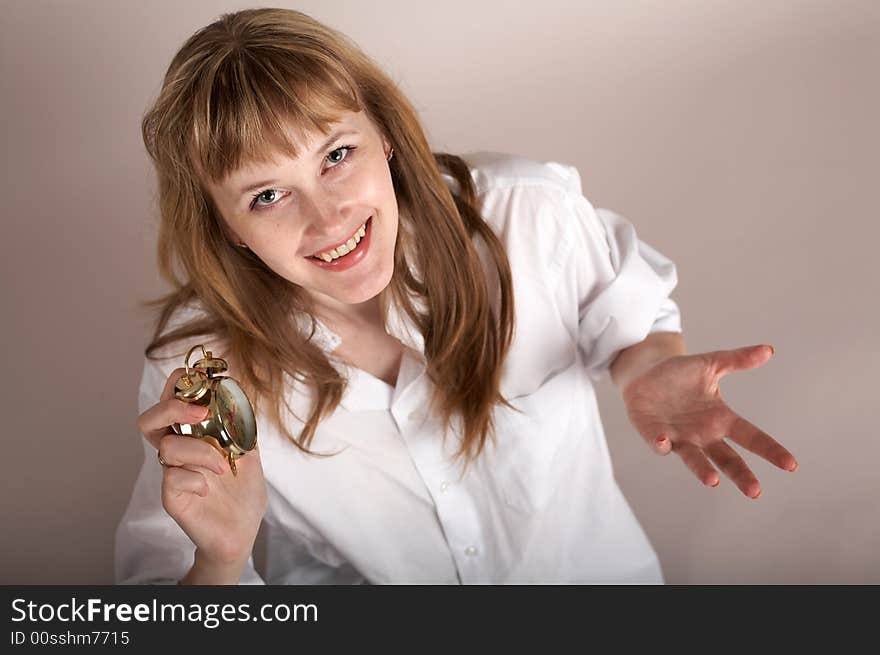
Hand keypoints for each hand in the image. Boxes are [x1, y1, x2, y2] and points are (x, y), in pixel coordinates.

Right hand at [136, 367, 267, 567]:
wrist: (243, 531)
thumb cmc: (243, 491)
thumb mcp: (249, 450)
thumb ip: (241, 423)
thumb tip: (236, 392)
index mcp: (192, 434)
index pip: (172, 400)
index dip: (180, 384)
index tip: (209, 383)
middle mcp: (177, 450)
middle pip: (149, 419)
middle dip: (173, 408)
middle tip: (201, 415)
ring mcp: (171, 473)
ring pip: (168, 447)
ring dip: (201, 452)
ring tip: (224, 467)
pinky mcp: (171, 497)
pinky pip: (173, 478)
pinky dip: (198, 479)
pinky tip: (210, 489)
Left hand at [620, 344, 797, 497]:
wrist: (645, 373)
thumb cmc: (680, 373)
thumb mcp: (711, 364)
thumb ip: (738, 359)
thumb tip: (769, 349)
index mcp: (721, 419)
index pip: (751, 436)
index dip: (770, 449)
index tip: (791, 464)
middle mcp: (702, 434)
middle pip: (726, 459)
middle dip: (740, 474)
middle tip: (755, 491)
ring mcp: (678, 437)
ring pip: (694, 459)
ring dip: (702, 470)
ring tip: (713, 481)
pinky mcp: (653, 433)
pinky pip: (659, 443)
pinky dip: (662, 445)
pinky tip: (665, 443)